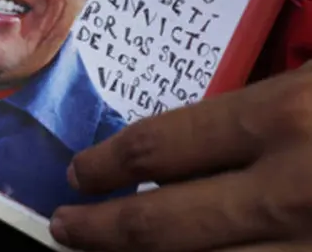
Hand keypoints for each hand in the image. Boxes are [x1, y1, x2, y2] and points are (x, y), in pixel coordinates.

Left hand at [50, 62, 311, 251]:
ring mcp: (311, 248)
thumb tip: (193, 144)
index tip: (77, 172)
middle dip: (99, 228)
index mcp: (280, 115)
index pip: (161, 145)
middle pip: (161, 223)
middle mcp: (289, 188)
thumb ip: (259, 111)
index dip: (105, 164)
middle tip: (63, 226)